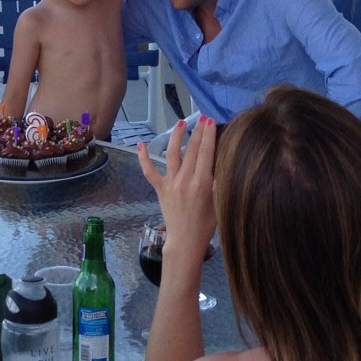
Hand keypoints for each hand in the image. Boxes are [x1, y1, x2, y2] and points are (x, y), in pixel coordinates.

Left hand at [137, 116, 218, 271]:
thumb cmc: (207, 225)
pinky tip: (140, 144)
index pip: (206, 153)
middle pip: (192, 150)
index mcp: (202, 183)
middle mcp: (185, 180)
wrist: (185, 241)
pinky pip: (150, 171)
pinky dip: (144, 158)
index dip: (209, 135)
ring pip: (172, 155)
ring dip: (176, 137)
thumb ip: (219, 182)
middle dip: (198, 132)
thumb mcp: (219, 203)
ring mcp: (171, 184)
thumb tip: (220, 163)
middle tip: (202, 118)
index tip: (211, 121)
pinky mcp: (161, 189)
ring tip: (181, 123)